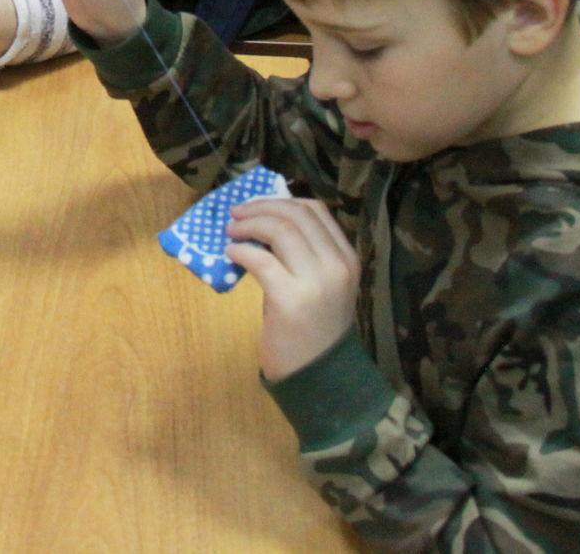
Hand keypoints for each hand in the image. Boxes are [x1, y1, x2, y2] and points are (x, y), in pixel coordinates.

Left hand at [227, 198, 359, 381]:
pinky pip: (261, 260)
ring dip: (249, 225)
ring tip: (231, 231)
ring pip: (280, 230)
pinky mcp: (290, 299)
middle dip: (261, 207)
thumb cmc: (314, 330)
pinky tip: (231, 254)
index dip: (281, 201)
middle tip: (236, 214)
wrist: (320, 377)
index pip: (316, 211)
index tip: (257, 206)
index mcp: (347, 259)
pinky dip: (241, 250)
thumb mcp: (320, 285)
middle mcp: (337, 266)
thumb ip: (303, 255)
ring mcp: (317, 282)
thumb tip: (263, 223)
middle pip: (296, 215)